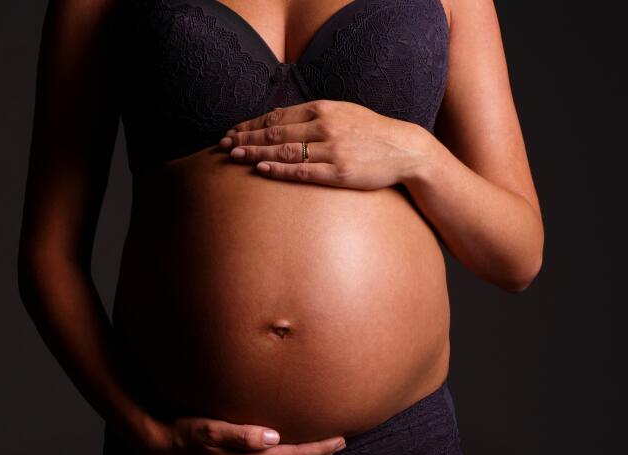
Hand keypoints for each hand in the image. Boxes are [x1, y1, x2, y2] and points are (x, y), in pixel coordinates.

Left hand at [218, 100, 430, 190]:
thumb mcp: (342, 112)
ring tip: (233, 155)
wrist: (405, 149)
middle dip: (245, 137)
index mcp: (323, 109)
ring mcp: (332, 149)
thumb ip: (311, 114)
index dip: (251, 124)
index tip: (232, 131)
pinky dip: (280, 170)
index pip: (277, 116)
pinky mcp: (339, 172)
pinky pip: (303, 171)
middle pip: (275, 132)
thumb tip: (278, 116)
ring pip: (285, 151)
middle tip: (222, 144)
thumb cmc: (370, 133)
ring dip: (256, 153)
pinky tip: (261, 170)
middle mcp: (324, 126)